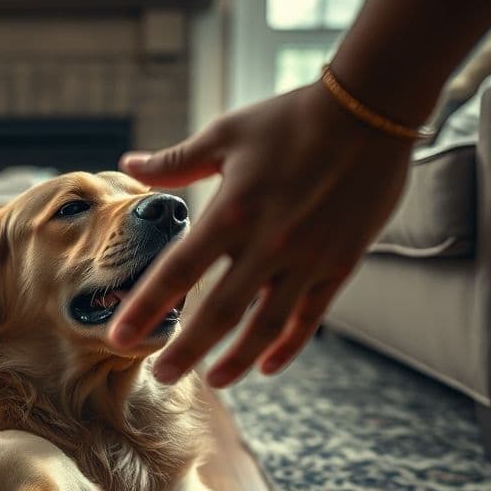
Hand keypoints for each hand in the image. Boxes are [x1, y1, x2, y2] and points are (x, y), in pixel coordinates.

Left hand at [109, 82, 415, 386]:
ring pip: (266, 326)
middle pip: (219, 312)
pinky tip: (267, 366)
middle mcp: (268, 243)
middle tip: (162, 376)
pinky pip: (310, 317)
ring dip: (238, 359)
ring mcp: (307, 258)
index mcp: (232, 211)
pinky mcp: (339, 264)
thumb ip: (176, 161)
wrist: (370, 109)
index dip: (146, 308)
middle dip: (187, 350)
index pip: (178, 271)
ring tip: (214, 380)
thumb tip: (130, 165)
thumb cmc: (290, 118)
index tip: (120, 337)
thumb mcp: (226, 134)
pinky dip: (288, 345)